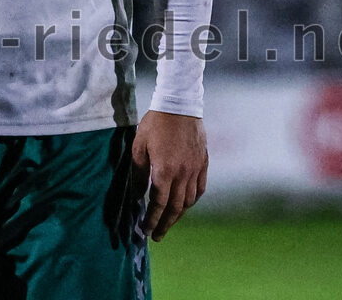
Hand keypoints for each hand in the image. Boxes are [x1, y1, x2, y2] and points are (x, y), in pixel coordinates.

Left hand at [132, 110, 207, 241]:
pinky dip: (192, 200)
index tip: (145, 231)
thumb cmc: (155, 123)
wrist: (179, 105)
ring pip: (189, 201)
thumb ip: (138, 173)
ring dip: (178, 214)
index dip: (152, 219)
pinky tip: (185, 203)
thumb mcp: (139, 145)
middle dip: (165, 224)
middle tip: (156, 235)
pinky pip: (199, 189)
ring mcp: (195, 170)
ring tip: (168, 221)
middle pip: (175, 208)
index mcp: (164, 171)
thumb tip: (137, 195)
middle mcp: (182, 174)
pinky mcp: (203, 163)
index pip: (159, 204)